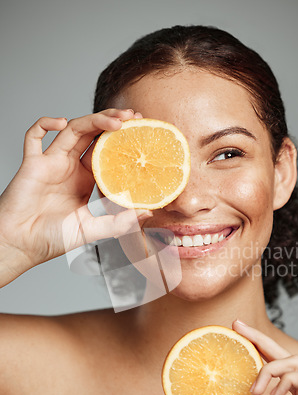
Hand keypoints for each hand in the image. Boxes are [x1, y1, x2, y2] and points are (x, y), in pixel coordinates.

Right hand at [0, 109, 151, 284]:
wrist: (21, 245)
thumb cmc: (52, 239)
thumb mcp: (92, 230)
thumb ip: (119, 223)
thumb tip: (148, 212)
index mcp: (85, 180)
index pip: (107, 151)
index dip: (122, 140)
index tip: (141, 131)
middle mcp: (70, 167)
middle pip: (93, 135)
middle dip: (113, 122)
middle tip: (133, 116)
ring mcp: (51, 163)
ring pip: (73, 130)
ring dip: (93, 120)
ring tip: (116, 120)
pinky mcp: (32, 163)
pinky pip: (33, 136)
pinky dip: (44, 124)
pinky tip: (61, 122)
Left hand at [192, 320, 297, 394]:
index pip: (275, 363)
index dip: (257, 345)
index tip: (236, 332)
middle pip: (284, 353)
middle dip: (260, 337)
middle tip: (237, 326)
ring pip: (295, 362)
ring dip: (270, 368)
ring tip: (254, 388)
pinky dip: (287, 380)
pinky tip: (273, 394)